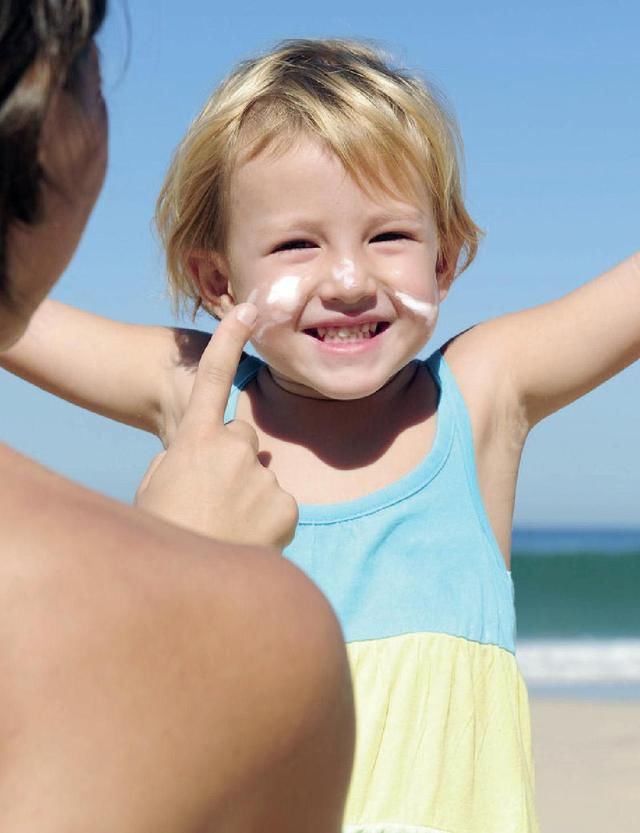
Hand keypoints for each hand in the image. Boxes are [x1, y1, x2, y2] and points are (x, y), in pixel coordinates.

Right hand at [135, 304, 297, 547]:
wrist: (187, 588)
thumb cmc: (164, 532)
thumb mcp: (154, 488)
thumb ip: (178, 459)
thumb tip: (199, 455)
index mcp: (194, 440)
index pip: (213, 378)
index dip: (230, 340)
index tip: (248, 308)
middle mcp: (233, 448)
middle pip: (242, 440)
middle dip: (233, 461)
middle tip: (213, 500)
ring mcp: (262, 476)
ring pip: (260, 478)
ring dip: (248, 497)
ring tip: (225, 529)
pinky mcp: (286, 504)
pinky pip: (279, 505)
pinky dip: (267, 522)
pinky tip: (245, 540)